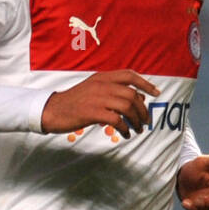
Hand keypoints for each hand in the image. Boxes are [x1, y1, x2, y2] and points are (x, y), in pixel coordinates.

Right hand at [41, 69, 160, 139]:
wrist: (52, 110)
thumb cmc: (74, 102)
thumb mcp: (93, 89)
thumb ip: (112, 91)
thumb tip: (136, 99)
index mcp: (102, 77)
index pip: (129, 75)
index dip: (145, 84)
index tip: (156, 93)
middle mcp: (102, 85)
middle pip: (132, 95)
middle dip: (143, 110)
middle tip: (145, 121)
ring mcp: (97, 98)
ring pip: (127, 107)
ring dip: (136, 121)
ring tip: (137, 130)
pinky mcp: (93, 112)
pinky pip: (117, 120)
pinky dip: (125, 128)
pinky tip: (125, 134)